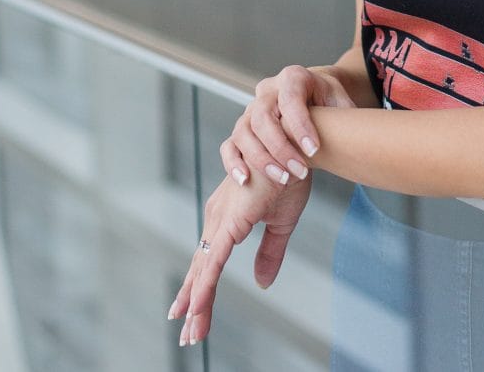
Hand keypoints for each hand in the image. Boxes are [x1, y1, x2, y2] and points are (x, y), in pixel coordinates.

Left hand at [168, 171, 312, 345]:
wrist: (298, 149)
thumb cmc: (290, 173)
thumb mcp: (282, 222)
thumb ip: (270, 252)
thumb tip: (262, 282)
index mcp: (228, 217)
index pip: (210, 261)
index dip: (202, 290)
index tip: (193, 317)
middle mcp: (219, 217)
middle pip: (200, 268)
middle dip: (192, 303)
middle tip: (185, 334)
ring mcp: (222, 219)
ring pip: (202, 269)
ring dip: (196, 302)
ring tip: (190, 331)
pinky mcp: (231, 221)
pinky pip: (213, 260)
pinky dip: (205, 285)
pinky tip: (198, 304)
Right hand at [222, 65, 355, 187]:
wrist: (316, 96)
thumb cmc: (330, 99)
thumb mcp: (341, 99)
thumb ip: (344, 112)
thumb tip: (354, 131)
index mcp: (293, 78)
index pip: (290, 100)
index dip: (300, 125)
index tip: (315, 150)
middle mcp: (267, 90)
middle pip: (262, 117)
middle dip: (281, 147)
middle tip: (300, 170)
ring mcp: (251, 109)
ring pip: (244, 132)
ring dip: (261, 159)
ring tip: (283, 179)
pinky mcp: (242, 129)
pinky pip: (230, 145)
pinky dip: (234, 163)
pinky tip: (245, 180)